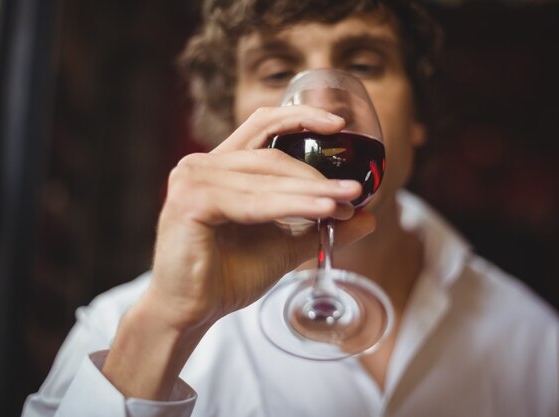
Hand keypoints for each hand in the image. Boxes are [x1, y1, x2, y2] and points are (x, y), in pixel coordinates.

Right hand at [146, 105, 375, 329]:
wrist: (193, 311)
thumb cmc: (229, 275)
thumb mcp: (285, 244)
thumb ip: (320, 225)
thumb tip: (367, 217)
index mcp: (221, 166)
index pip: (261, 124)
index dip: (299, 117)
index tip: (338, 125)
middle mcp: (203, 165)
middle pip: (272, 156)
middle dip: (316, 175)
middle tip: (353, 193)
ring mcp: (193, 179)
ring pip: (266, 178)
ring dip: (311, 191)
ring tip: (345, 203)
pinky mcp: (191, 201)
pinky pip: (253, 201)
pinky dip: (291, 205)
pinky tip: (322, 210)